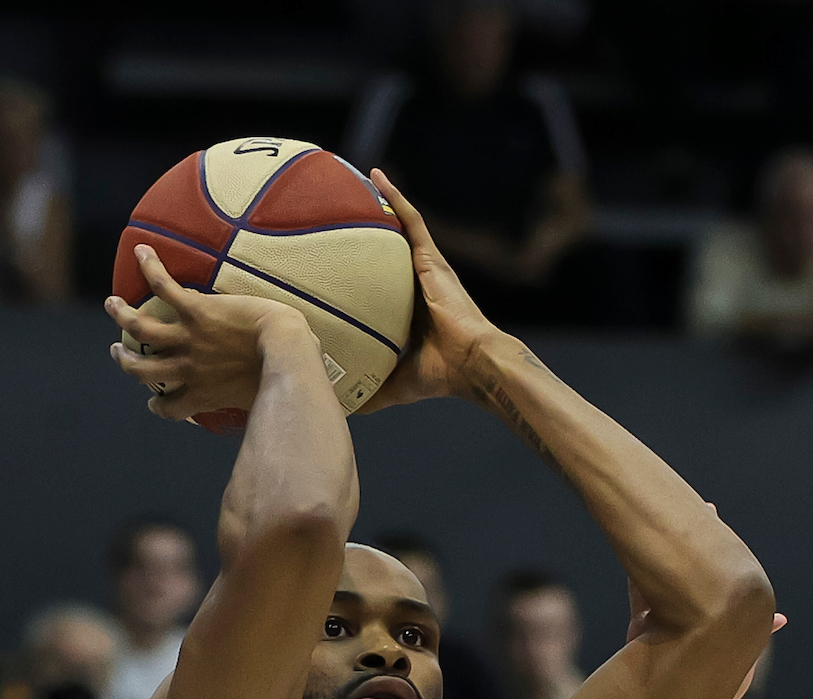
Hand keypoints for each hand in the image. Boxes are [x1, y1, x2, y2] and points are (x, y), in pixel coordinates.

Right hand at [107, 246, 309, 422]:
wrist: (283, 349)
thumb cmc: (281, 377)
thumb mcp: (258, 398)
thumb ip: (247, 401)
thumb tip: (266, 406)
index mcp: (203, 393)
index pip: (171, 408)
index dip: (158, 406)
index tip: (153, 401)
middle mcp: (188, 368)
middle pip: (142, 369)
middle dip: (125, 361)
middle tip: (118, 350)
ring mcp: (189, 338)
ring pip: (141, 328)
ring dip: (122, 315)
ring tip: (113, 304)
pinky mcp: (196, 311)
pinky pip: (164, 286)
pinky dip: (150, 268)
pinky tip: (143, 252)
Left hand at [361, 171, 498, 412]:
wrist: (473, 364)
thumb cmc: (443, 375)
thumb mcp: (396, 383)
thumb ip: (371, 390)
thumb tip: (341, 408)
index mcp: (411, 307)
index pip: (382, 280)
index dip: (363, 264)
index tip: (338, 252)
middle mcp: (419, 282)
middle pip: (389, 245)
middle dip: (368, 224)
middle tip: (339, 203)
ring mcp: (428, 268)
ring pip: (399, 226)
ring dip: (380, 201)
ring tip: (354, 178)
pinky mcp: (432, 259)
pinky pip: (411, 221)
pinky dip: (394, 198)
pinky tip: (376, 176)